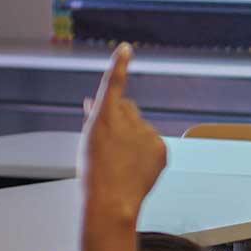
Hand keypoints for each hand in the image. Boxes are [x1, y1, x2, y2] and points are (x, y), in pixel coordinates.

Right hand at [78, 44, 165, 222]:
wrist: (112, 201)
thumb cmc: (94, 173)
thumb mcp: (88, 140)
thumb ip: (94, 117)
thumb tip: (94, 101)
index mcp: (105, 116)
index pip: (113, 84)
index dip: (119, 64)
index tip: (126, 48)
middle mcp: (129, 121)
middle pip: (128, 108)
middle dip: (121, 117)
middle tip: (111, 142)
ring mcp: (148, 134)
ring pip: (141, 127)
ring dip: (133, 137)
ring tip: (121, 161)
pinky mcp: (162, 148)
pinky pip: (153, 143)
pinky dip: (145, 151)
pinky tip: (135, 167)